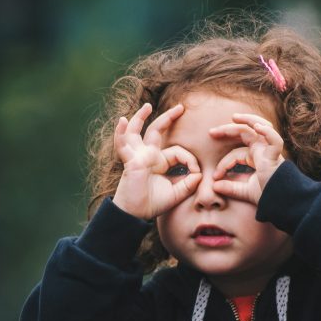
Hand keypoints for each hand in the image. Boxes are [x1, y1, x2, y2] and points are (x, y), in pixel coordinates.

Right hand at [113, 103, 201, 218]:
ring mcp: (137, 156)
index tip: (197, 172)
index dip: (190, 160)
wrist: (135, 214)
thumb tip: (199, 174)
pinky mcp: (130, 161)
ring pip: (137, 132)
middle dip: (169, 118)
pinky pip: (123, 145)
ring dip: (140, 118)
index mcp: (159, 162)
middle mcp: (148, 156)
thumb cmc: (152, 204)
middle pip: (157, 131)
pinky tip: (122, 121)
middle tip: (181, 107)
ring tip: (147, 106)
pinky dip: (121, 133)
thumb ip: (189, 184)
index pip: (178, 151)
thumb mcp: (176, 194)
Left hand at [210, 113, 284, 204]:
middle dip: (228, 130)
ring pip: (260, 127)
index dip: (223, 164)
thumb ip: (230, 188)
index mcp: (256, 157)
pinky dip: (267, 132)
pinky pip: (274, 140)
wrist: (282, 202)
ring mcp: (270, 151)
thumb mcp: (245, 192)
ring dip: (248, 120)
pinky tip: (257, 127)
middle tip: (211, 133)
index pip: (236, 153)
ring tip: (234, 117)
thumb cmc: (268, 195)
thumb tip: (214, 186)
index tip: (215, 177)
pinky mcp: (276, 156)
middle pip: (245, 133)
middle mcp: (263, 150)